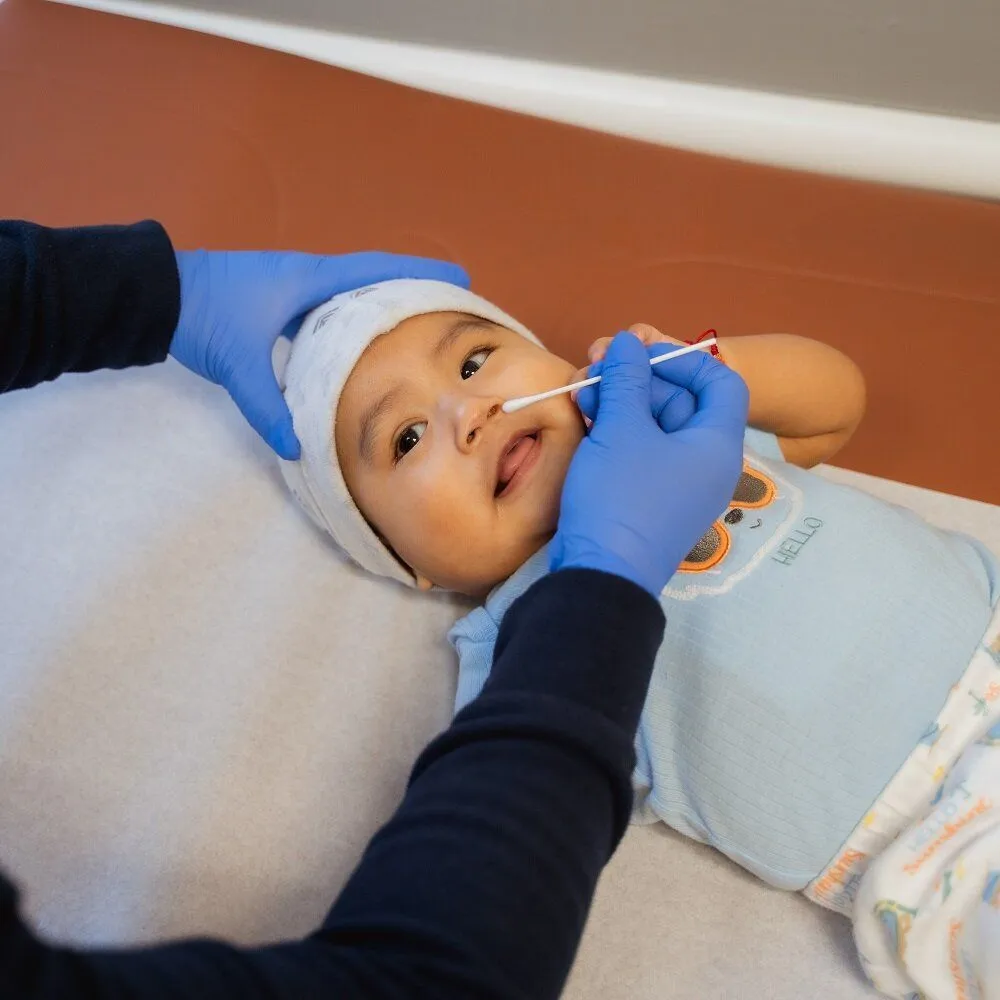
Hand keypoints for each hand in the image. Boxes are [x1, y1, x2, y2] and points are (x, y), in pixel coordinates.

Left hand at [170, 249, 468, 458]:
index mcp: (310, 279)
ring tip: (418, 331)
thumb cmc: (202, 314)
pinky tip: (361, 351)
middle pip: (375, 280)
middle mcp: (310, 278)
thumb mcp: (238, 363)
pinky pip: (330, 311)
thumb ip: (267, 406)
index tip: (461, 278)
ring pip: (353, 297)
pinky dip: (352, 325)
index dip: (421, 274)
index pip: (378, 270)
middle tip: (453, 308)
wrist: (154, 295)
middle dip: (414, 291)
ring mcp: (294, 289)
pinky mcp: (279, 303)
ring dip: (384, 308)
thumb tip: (297, 448)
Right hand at [551, 332, 748, 596]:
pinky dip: (618, 431)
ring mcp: (677, 484)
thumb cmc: (621, 497)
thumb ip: (627, 379)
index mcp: (717, 444)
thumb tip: (628, 342)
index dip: (684, 359)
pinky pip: (642, 452)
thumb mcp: (622, 429)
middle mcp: (705, 463)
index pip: (721, 382)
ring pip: (655, 426)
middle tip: (595, 368)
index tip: (641, 355)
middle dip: (637, 380)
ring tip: (582, 393)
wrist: (601, 575)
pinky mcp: (650, 499)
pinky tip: (586, 419)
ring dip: (621, 402)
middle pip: (682, 402)